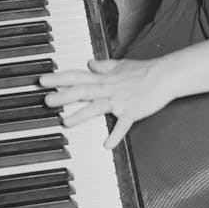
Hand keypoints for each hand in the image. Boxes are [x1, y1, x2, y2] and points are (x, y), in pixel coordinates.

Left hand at [39, 57, 172, 148]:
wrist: (165, 75)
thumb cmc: (143, 70)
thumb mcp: (120, 64)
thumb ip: (103, 65)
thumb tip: (89, 63)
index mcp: (104, 78)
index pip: (78, 76)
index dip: (59, 78)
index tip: (43, 80)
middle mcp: (109, 88)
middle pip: (83, 91)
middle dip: (64, 96)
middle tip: (47, 100)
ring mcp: (120, 100)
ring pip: (98, 107)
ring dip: (82, 114)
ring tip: (66, 122)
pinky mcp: (132, 111)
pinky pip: (123, 124)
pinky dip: (116, 134)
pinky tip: (107, 145)